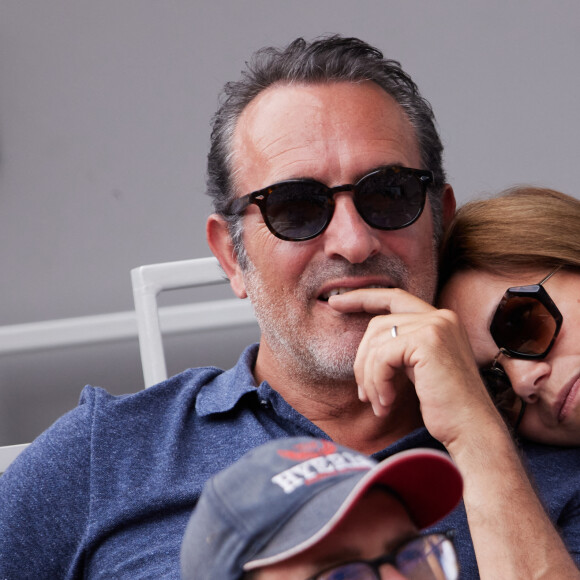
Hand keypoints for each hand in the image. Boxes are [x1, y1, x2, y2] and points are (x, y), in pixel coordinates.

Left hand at [328, 288, 500, 448]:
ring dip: (370, 378)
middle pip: (378, 324)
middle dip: (362, 359)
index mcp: (440, 320)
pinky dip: (378, 382)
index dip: (362, 297)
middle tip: (363, 393)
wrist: (472, 430)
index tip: (335, 302)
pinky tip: (387, 403)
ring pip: (377, 342)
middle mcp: (441, 316)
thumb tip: (364, 347)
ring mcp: (436, 326)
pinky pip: (382, 356)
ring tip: (378, 403)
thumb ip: (400, 349)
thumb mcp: (418, 369)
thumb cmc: (444, 407)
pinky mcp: (428, 342)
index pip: (393, 297)